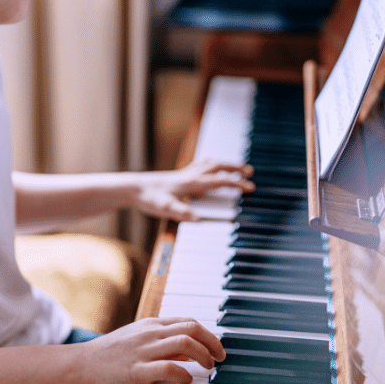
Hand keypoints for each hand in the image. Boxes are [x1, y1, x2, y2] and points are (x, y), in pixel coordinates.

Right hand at [68, 317, 225, 383]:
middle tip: (221, 357)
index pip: (188, 321)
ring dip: (203, 356)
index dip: (208, 333)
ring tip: (209, 368)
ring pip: (185, 344)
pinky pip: (167, 368)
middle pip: (192, 329)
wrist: (78, 365)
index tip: (217, 347)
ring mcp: (143, 351)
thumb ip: (161, 342)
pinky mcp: (136, 371)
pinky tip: (187, 380)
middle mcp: (150, 333)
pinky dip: (183, 374)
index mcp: (151, 324)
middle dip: (212, 342)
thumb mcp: (137, 340)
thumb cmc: (108, 356)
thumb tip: (188, 351)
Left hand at [132, 161, 254, 220]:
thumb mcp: (165, 209)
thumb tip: (198, 219)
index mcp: (191, 183)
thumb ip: (182, 212)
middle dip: (235, 168)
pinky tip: (209, 169)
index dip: (236, 183)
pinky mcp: (179, 175)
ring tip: (234, 167)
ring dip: (224, 164)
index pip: (219, 181)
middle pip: (218, 167)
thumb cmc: (149, 198)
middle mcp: (190, 176)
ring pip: (210, 164)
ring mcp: (184, 174)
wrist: (133, 188)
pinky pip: (199, 166)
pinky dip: (210, 165)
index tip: (251, 186)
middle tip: (250, 171)